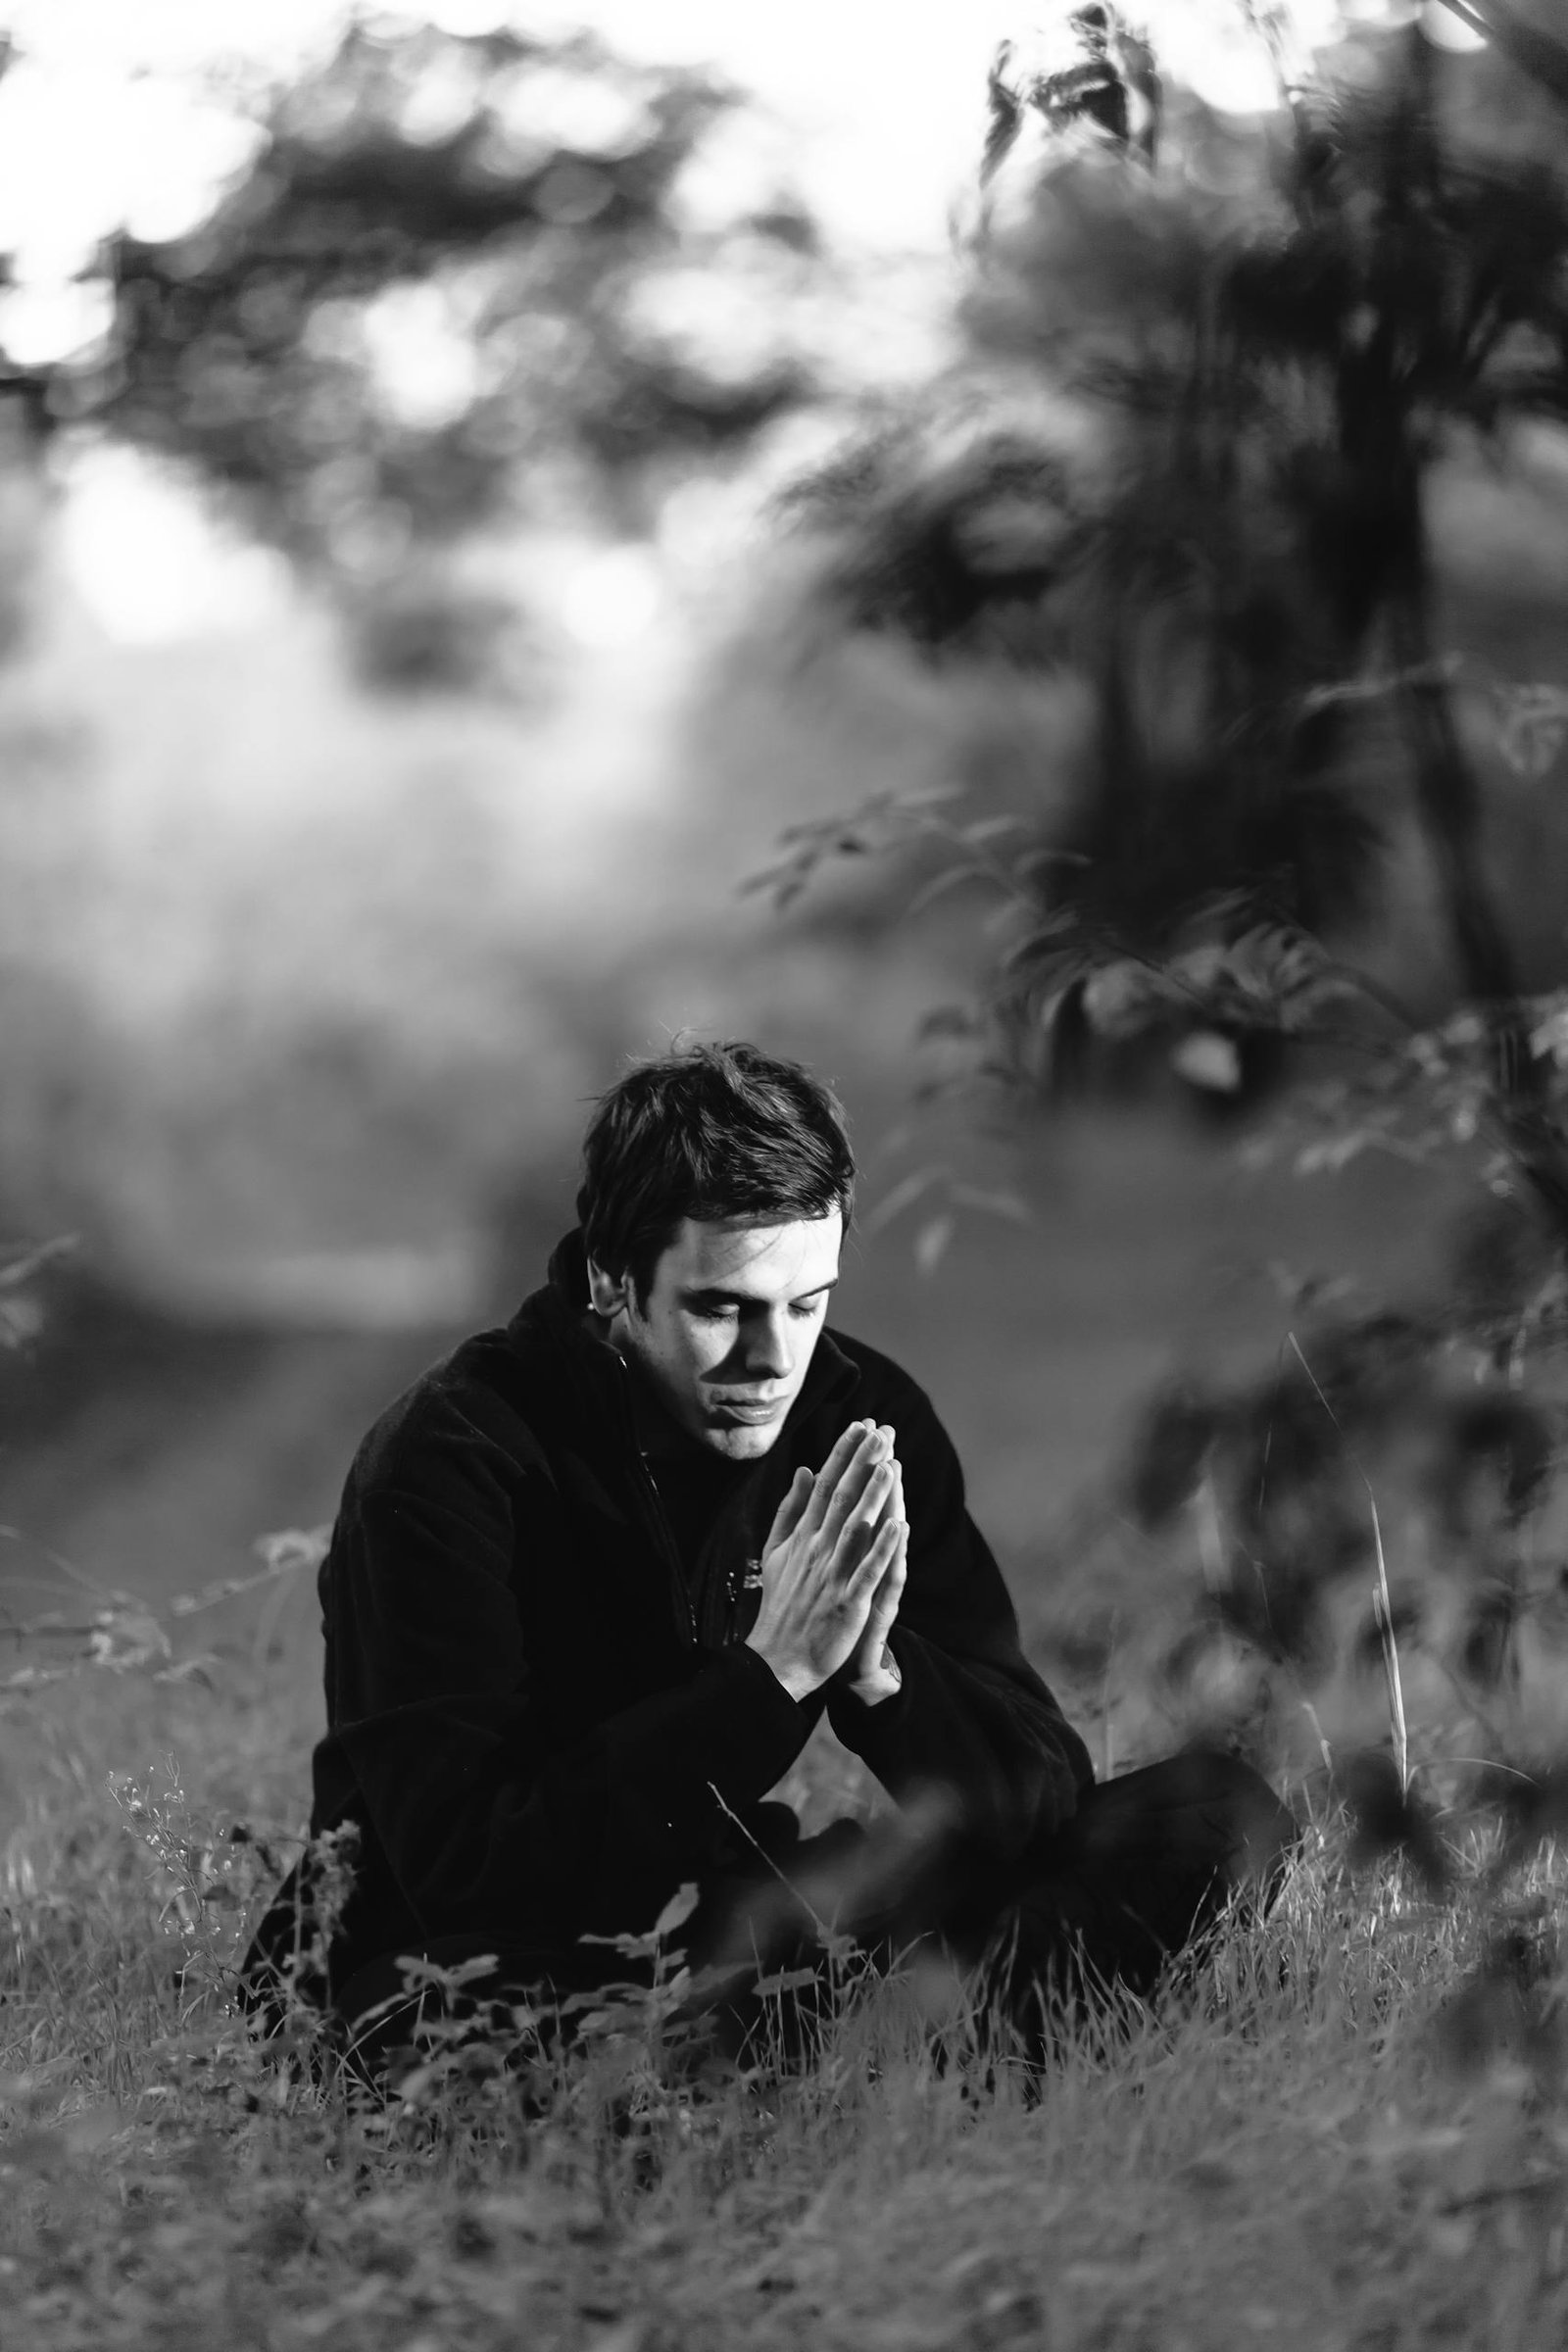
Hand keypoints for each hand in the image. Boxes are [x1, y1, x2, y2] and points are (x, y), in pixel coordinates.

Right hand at [745, 1420, 903, 1701]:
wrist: (778, 1659)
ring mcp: (832, 1576)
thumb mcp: (776, 1551)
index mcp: (802, 1536)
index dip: (843, 1454)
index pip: (825, 1485)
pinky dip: (882, 1549)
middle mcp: (816, 1550)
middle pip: (843, 1498)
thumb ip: (791, 1510)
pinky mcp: (847, 1603)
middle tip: (882, 1431)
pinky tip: (898, 1525)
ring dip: (874, 1496)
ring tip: (891, 1463)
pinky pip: (867, 1572)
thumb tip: (806, 1470)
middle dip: (863, 1462)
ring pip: (857, 1528)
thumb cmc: (780, 1604)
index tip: (860, 1425)